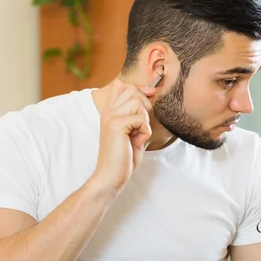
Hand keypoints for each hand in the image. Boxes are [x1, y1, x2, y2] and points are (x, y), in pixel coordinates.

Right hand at [91, 79, 155, 193]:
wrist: (111, 175)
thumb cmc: (124, 156)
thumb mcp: (134, 131)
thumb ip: (139, 114)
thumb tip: (152, 94)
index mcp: (110, 110)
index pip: (123, 85)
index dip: (139, 89)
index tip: (149, 96)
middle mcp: (108, 110)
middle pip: (132, 90)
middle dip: (145, 106)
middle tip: (141, 126)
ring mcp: (110, 116)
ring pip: (138, 103)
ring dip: (145, 121)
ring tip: (138, 135)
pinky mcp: (116, 124)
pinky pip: (141, 119)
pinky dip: (145, 132)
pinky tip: (136, 142)